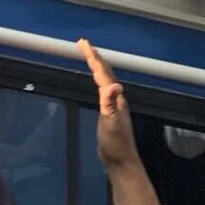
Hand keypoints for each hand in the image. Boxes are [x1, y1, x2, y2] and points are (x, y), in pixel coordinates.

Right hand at [78, 39, 138, 169]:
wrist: (121, 161)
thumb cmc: (115, 143)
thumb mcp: (111, 123)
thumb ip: (110, 104)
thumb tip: (113, 85)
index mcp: (115, 98)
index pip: (103, 72)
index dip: (93, 57)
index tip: (83, 43)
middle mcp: (116, 98)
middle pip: (105, 72)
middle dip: (94, 57)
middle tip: (83, 44)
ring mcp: (114, 105)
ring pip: (105, 79)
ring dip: (97, 66)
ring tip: (89, 56)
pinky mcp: (110, 112)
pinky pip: (103, 89)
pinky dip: (98, 79)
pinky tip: (97, 83)